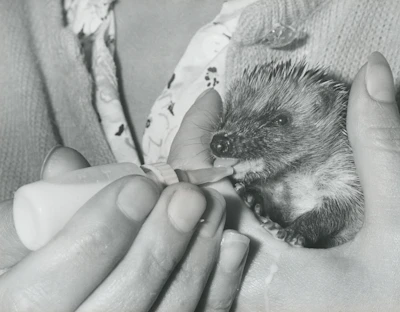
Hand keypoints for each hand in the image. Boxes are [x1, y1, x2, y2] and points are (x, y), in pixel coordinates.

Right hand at [1, 147, 248, 310]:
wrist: (62, 305)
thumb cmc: (34, 276)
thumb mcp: (19, 244)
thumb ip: (42, 208)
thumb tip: (68, 161)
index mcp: (21, 308)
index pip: (64, 276)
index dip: (106, 228)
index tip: (142, 185)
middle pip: (125, 301)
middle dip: (162, 243)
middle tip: (188, 195)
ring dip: (198, 259)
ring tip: (214, 210)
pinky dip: (220, 287)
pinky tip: (234, 248)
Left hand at [169, 52, 399, 310]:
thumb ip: (381, 150)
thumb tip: (372, 71)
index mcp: (262, 274)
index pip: (199, 190)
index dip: (195, 138)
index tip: (212, 100)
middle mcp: (239, 287)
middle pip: (188, 210)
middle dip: (196, 157)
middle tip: (217, 118)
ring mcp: (242, 295)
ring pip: (198, 230)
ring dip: (205, 182)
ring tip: (221, 144)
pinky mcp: (255, 295)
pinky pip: (217, 247)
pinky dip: (222, 209)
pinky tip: (240, 190)